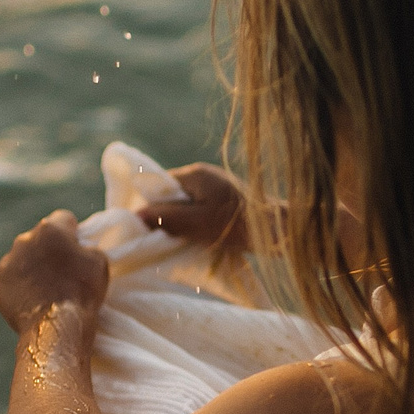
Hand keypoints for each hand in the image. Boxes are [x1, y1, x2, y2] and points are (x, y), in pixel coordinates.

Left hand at [0, 209, 109, 329]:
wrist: (57, 328)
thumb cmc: (83, 292)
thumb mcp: (99, 262)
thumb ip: (87, 248)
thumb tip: (78, 249)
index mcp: (49, 229)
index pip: (63, 219)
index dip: (73, 233)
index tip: (77, 249)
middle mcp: (22, 241)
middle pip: (38, 240)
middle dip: (48, 252)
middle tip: (63, 273)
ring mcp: (6, 266)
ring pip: (21, 261)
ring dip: (32, 270)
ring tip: (47, 291)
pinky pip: (11, 284)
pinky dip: (20, 291)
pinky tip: (34, 304)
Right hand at [135, 163, 249, 253]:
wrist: (277, 230)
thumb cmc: (237, 226)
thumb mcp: (197, 224)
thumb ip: (167, 218)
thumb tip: (137, 215)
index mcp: (195, 174)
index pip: (159, 185)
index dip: (150, 206)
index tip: (148, 227)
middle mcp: (204, 175)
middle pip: (172, 195)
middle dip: (167, 216)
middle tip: (167, 237)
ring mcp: (216, 186)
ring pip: (186, 204)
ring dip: (183, 222)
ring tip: (185, 239)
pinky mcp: (225, 199)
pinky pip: (200, 209)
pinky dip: (196, 223)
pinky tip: (201, 237)